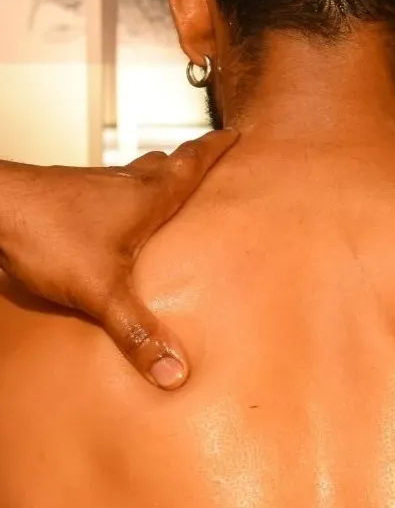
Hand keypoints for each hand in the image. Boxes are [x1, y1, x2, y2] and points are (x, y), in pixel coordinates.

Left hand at [0, 129, 237, 387]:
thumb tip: (174, 371)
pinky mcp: (67, 198)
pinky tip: (114, 226)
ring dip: (153, 183)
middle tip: (207, 168)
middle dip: (189, 165)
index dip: (214, 150)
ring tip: (167, 201)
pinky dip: (121, 201)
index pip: (190, 163)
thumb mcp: (100, 291)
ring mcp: (92, 188)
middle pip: (165, 165)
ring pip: (133, 177)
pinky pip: (106, 193)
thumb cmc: (47, 233)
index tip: (234, 136)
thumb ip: (137, 331)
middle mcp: (122, 183)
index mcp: (145, 195)